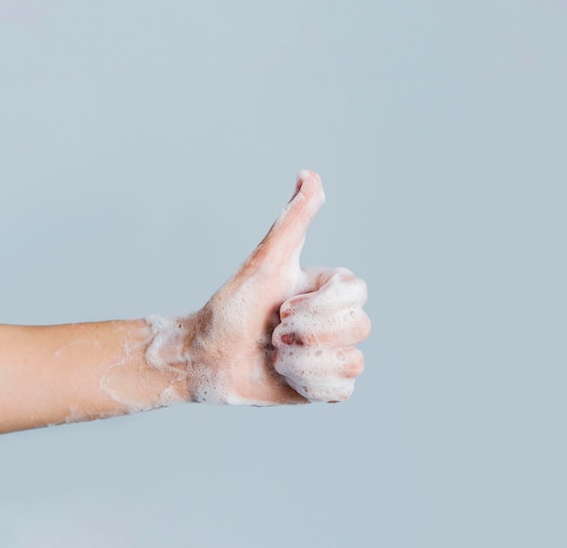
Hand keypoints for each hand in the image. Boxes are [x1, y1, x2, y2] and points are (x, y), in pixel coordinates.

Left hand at [186, 170, 369, 404]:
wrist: (208, 356)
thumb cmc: (233, 306)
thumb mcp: (266, 262)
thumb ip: (294, 220)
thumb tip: (309, 174)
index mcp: (327, 289)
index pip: (358, 292)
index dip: (321, 304)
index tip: (282, 306)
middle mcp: (335, 319)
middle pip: (359, 327)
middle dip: (308, 333)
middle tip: (274, 333)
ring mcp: (332, 353)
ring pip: (353, 362)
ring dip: (304, 362)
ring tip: (276, 356)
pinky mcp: (325, 385)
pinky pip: (343, 391)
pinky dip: (309, 384)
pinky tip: (284, 376)